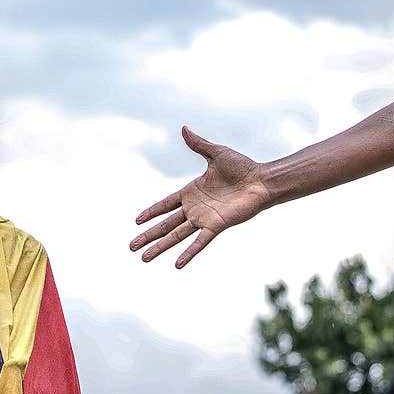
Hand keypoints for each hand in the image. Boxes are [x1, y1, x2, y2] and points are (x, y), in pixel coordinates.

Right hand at [130, 126, 272, 267]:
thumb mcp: (217, 153)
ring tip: (144, 258)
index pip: (165, 205)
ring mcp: (204, 219)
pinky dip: (188, 253)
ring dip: (160, 247)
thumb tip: (184, 128)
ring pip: (176, 236)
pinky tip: (177, 265)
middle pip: (165, 225)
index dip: (151, 212)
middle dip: (148, 236)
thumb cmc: (243, 167)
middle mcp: (194, 208)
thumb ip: (198, 145)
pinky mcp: (216, 225)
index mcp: (191, 192)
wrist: (263, 181)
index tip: (137, 221)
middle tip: (131, 246)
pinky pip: (199, 242)